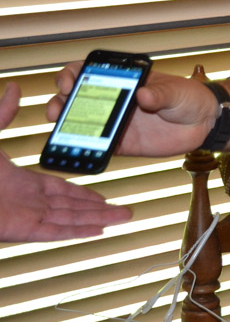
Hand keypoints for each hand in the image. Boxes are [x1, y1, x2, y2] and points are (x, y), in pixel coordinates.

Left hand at [0, 83, 131, 241]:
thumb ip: (2, 114)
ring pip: (71, 219)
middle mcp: (25, 202)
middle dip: (101, 209)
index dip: (83, 192)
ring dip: (98, 220)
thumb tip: (13, 89)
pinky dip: (79, 231)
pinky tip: (98, 232)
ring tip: (124, 219)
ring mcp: (24, 216)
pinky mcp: (20, 229)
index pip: (59, 189)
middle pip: (72, 207)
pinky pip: (56, 231)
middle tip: (125, 211)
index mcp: (19, 182)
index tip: (102, 195)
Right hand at [47, 64, 217, 156]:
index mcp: (124, 80)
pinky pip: (100, 146)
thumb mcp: (177, 91)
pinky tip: (81, 151)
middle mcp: (115, 100)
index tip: (68, 82)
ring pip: (83, 123)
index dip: (72, 74)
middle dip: (60, 102)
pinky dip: (88, 149)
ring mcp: (117, 122)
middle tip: (58, 110)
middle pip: (76, 98)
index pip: (88, 71)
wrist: (205, 123)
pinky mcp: (124, 143)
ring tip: (61, 130)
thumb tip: (143, 95)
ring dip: (67, 126)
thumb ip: (160, 93)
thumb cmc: (189, 98)